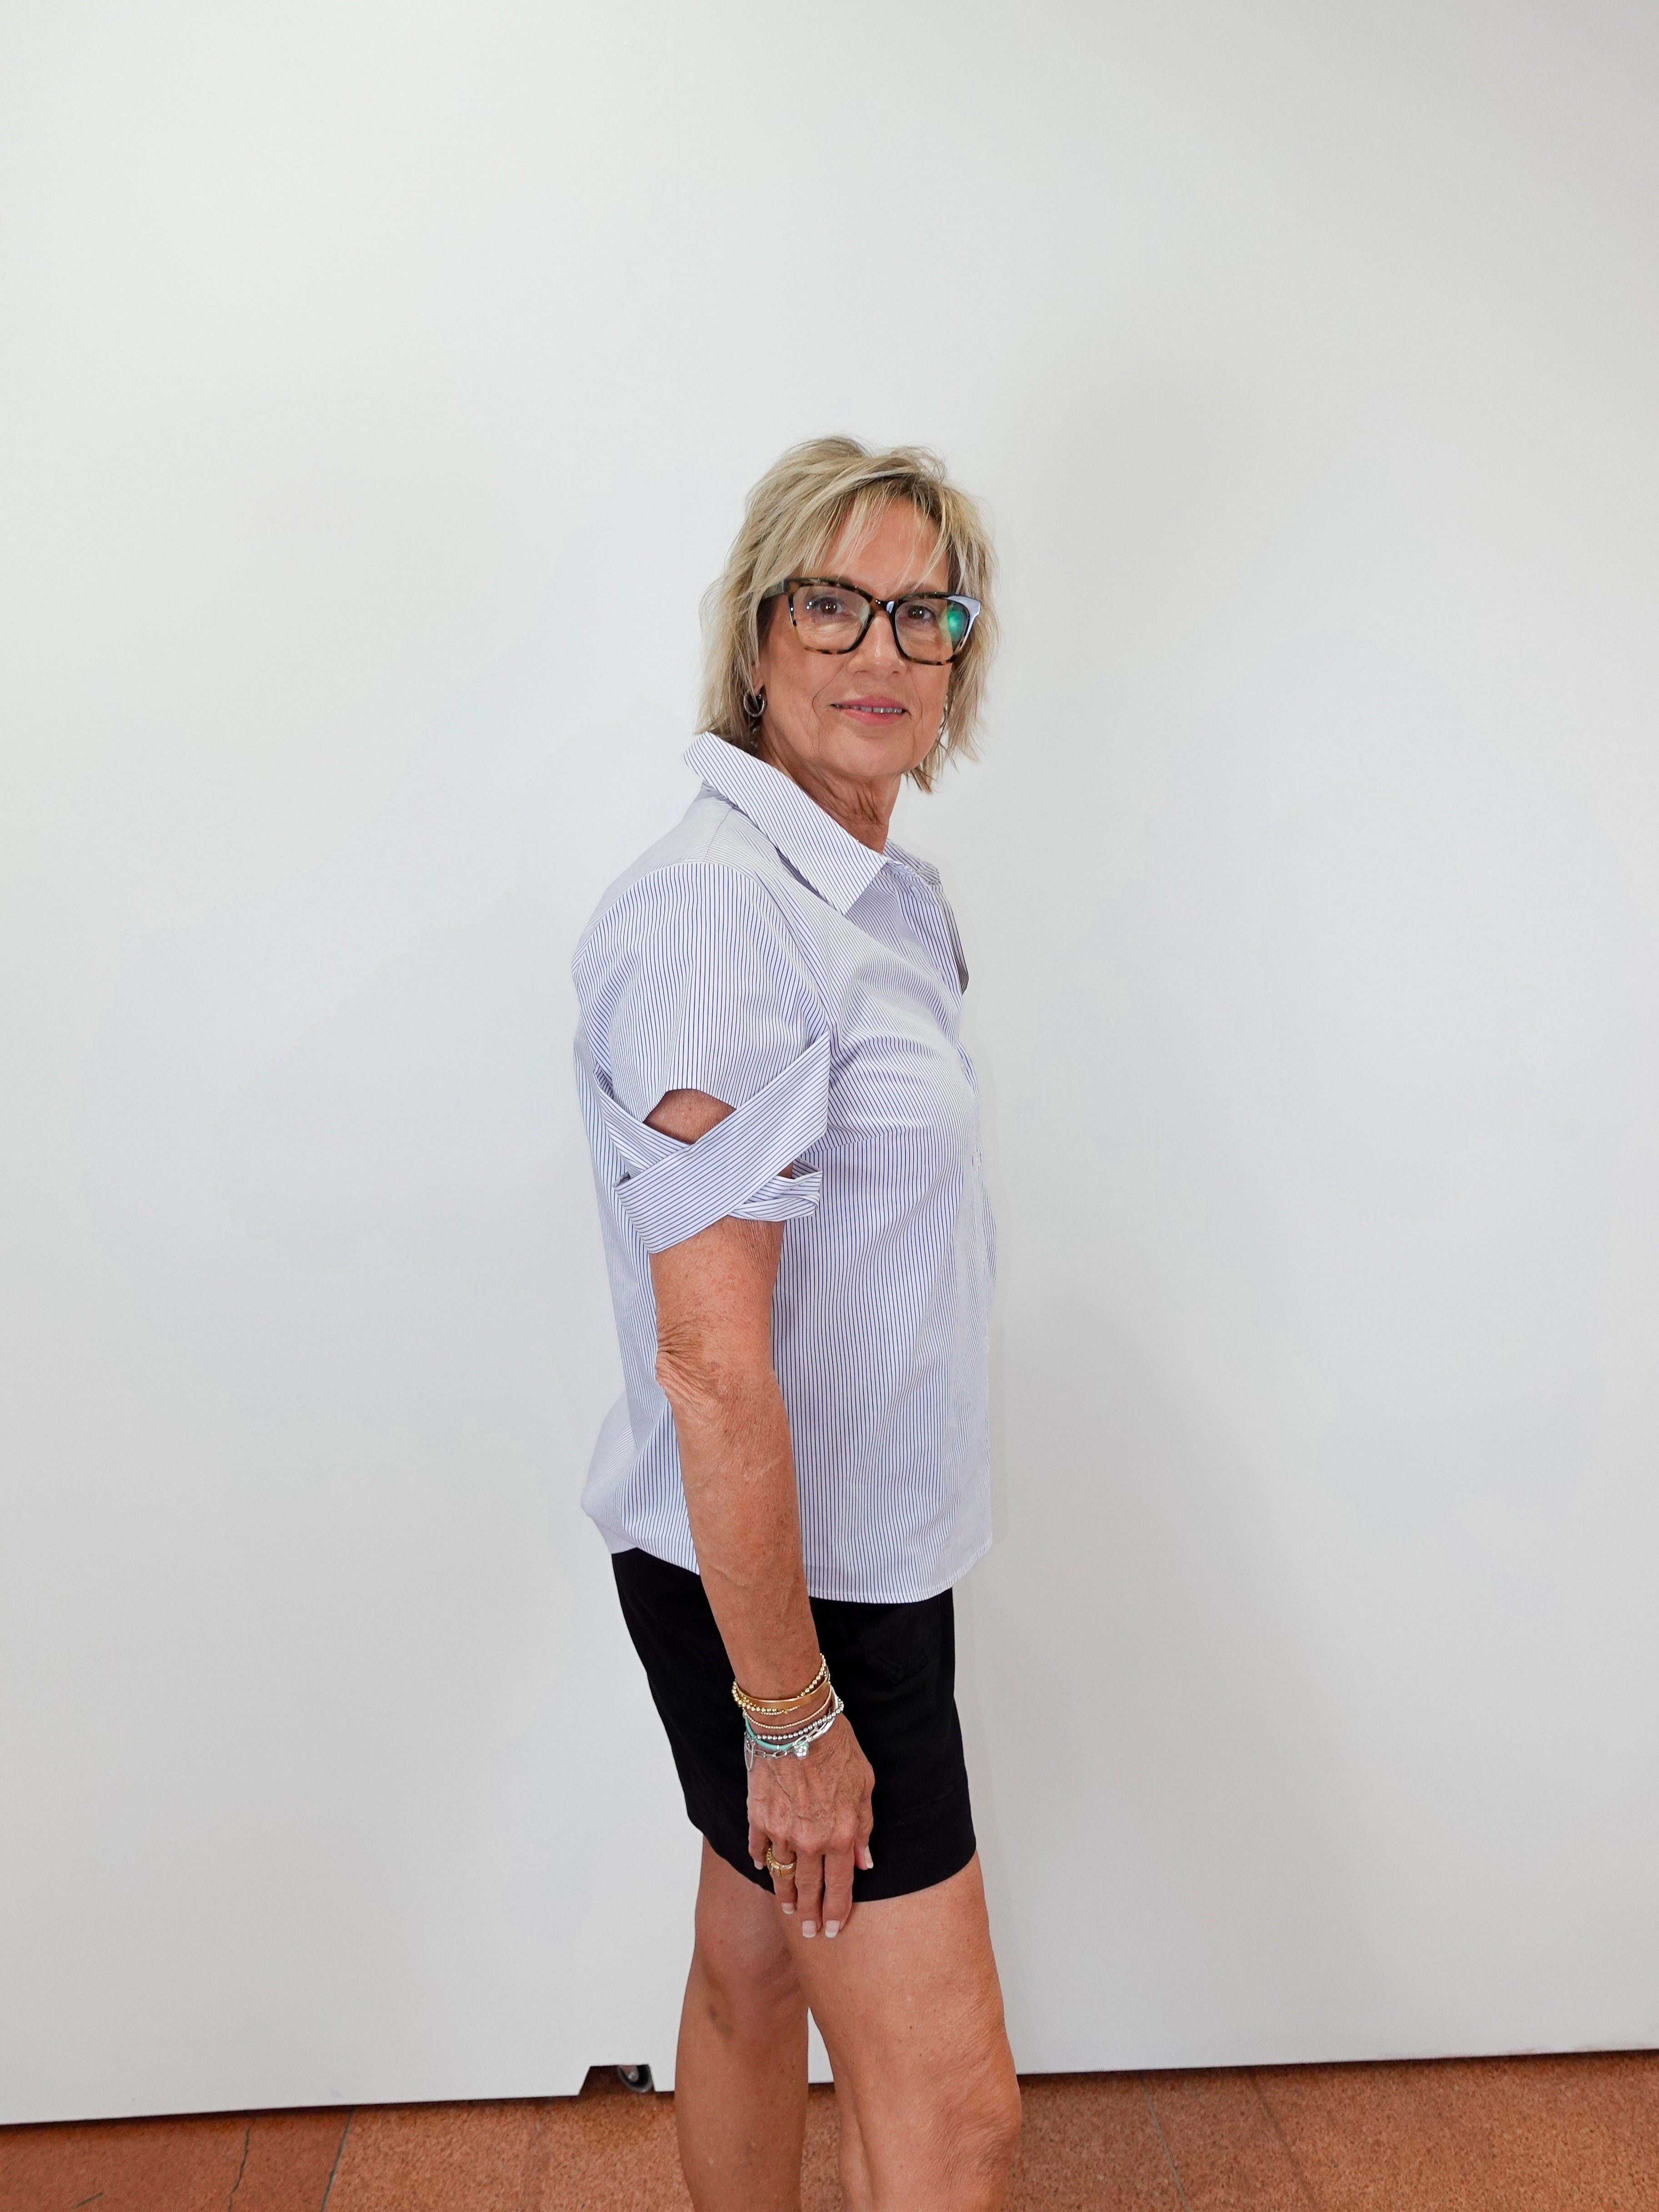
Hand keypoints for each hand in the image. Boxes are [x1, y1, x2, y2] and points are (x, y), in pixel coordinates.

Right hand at [747, 1713, 874, 1938]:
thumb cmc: (836, 1748)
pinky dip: (761, 1860)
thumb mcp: (864, 1787)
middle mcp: (809, 1842)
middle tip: (810, 1932)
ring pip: (782, 1874)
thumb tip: (864, 1862)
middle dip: (811, 1914)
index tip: (834, 1930)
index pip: (840, 1887)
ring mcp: (780, 1832)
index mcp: (839, 1836)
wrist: (797, 1724)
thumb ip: (863, 1829)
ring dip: (786, 1894)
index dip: (837, 1912)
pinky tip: (763, 1867)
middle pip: (808, 1889)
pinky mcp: (758, 1817)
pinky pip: (758, 1848)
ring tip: (789, 1910)